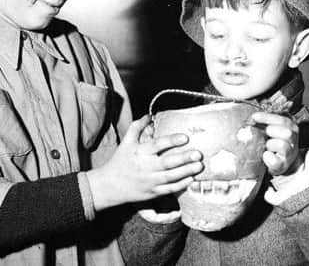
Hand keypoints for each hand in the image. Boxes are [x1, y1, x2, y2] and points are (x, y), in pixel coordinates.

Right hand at [87, 115, 202, 210]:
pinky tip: (191, 179)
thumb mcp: (126, 142)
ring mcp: (150, 181)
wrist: (109, 186)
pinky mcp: (152, 193)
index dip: (171, 141)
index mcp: (140, 152)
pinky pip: (169, 190)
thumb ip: (137, 127)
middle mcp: (145, 167)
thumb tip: (150, 116)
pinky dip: (181, 185)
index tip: (185, 137)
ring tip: (199, 165)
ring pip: (171, 177)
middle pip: (167, 162)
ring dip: (186, 171)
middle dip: (184, 158)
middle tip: (198, 154)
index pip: (157, 145)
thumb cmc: (120, 161)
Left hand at [251, 111, 302, 175]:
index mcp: (291, 127)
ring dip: (270, 144)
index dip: (267, 117)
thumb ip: (267, 122)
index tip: (254, 117)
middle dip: (271, 131)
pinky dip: (268, 158)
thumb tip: (252, 118)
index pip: (282, 120)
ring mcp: (290, 153)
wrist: (282, 161)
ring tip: (266, 146)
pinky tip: (266, 155)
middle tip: (265, 134)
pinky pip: (274, 161)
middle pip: (286, 132)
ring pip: (282, 145)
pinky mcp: (283, 164)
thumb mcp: (274, 128)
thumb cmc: (274, 141)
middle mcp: (293, 139)